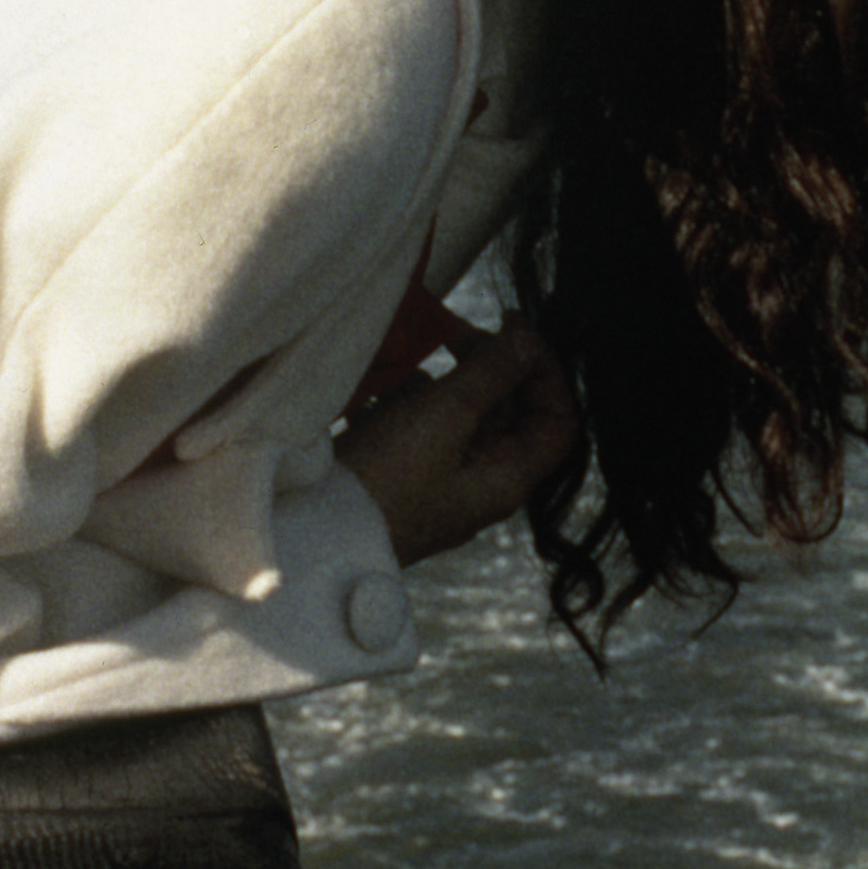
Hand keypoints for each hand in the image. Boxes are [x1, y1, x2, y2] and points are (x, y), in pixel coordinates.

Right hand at [336, 316, 578, 567]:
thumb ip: (490, 374)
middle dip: (485, 367)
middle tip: (454, 333)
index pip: (557, 422)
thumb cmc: (385, 482)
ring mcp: (440, 480)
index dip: (546, 373)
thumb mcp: (444, 417)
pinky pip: (417, 427)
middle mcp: (480, 482)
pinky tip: (377, 390)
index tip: (515, 333)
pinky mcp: (402, 475)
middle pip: (507, 413)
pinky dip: (404, 401)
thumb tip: (527, 341)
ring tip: (405, 362)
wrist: (310, 534)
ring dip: (438, 382)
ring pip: (459, 415)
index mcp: (506, 478)